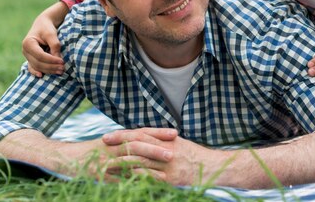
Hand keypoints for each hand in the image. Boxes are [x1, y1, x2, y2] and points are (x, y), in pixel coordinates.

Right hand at [22, 2, 67, 76]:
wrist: (42, 24)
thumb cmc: (47, 28)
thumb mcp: (51, 34)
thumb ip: (55, 45)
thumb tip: (58, 59)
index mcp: (28, 43)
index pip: (40, 55)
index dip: (51, 60)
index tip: (62, 61)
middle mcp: (25, 50)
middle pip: (38, 63)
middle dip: (51, 67)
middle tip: (63, 68)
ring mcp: (27, 55)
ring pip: (37, 66)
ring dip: (48, 70)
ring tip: (60, 71)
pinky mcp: (30, 58)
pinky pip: (32, 67)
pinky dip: (37, 72)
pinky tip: (42, 75)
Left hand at [102, 129, 216, 185]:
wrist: (212, 166)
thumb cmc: (194, 155)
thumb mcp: (178, 144)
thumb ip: (161, 141)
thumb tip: (145, 138)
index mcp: (166, 140)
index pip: (140, 134)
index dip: (123, 134)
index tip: (108, 135)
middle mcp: (164, 150)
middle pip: (137, 145)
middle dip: (118, 145)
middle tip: (102, 144)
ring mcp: (166, 165)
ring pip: (140, 162)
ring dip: (122, 163)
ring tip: (107, 165)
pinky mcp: (170, 179)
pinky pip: (150, 178)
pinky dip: (136, 178)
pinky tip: (123, 179)